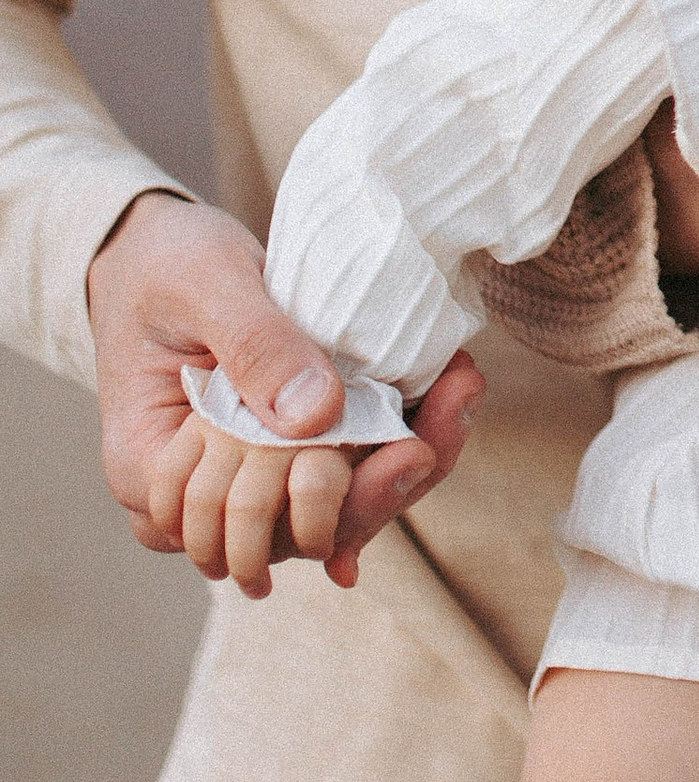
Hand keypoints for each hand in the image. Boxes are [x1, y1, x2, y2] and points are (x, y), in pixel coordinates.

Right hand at [87, 189, 482, 589]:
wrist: (153, 253)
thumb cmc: (163, 266)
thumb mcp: (203, 285)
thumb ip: (254, 345)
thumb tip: (318, 417)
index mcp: (152, 471)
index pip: (256, 525)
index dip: (343, 502)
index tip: (415, 448)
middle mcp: (202, 496)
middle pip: (311, 528)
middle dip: (395, 479)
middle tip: (460, 397)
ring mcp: (247, 478)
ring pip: (339, 505)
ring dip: (410, 454)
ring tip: (462, 384)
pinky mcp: (284, 451)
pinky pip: (347, 467)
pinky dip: (399, 434)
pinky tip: (448, 389)